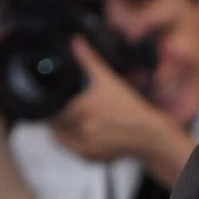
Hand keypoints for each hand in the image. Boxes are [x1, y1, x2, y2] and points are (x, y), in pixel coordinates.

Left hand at [48, 37, 170, 162]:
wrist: (148, 134)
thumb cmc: (130, 107)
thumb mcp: (109, 80)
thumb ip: (88, 59)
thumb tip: (75, 41)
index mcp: (81, 108)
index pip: (51, 108)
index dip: (49, 104)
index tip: (52, 100)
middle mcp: (81, 128)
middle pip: (54, 123)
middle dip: (56, 116)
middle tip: (61, 109)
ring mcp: (84, 145)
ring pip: (60, 137)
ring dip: (61, 130)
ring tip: (72, 120)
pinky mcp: (89, 157)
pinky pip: (71, 150)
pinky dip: (73, 142)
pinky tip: (83, 133)